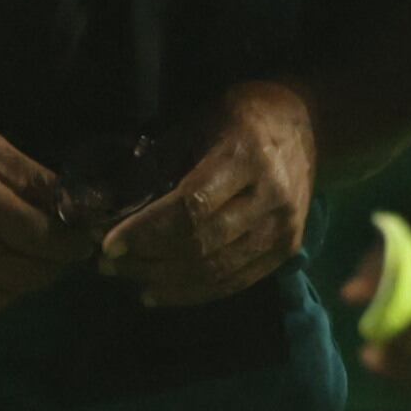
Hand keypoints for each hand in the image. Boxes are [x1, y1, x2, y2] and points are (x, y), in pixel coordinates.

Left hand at [101, 82, 314, 307]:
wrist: (307, 123)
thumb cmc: (241, 117)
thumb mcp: (196, 124)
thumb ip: (155, 163)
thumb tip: (104, 202)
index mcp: (246, 157)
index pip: (191, 208)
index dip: (147, 231)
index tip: (108, 244)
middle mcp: (272, 197)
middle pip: (202, 244)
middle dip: (148, 259)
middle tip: (108, 264)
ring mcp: (285, 227)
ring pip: (217, 270)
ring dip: (166, 281)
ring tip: (129, 278)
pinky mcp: (288, 248)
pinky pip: (236, 282)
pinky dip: (195, 292)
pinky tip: (161, 291)